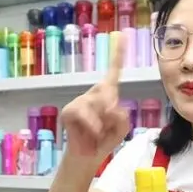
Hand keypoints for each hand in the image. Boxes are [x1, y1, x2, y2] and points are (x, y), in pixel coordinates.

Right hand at [60, 35, 129, 159]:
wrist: (88, 157)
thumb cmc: (105, 139)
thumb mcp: (122, 128)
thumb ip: (122, 115)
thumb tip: (109, 107)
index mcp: (107, 94)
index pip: (113, 71)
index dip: (118, 54)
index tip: (123, 34)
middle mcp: (93, 93)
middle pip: (108, 91)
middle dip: (111, 111)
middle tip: (107, 127)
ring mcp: (80, 100)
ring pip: (98, 104)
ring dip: (102, 123)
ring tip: (97, 134)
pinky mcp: (69, 110)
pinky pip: (85, 113)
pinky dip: (92, 126)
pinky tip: (90, 134)